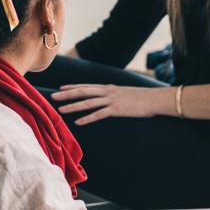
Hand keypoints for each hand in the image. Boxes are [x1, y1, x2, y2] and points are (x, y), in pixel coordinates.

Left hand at [53, 84, 172, 124]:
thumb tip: (111, 99)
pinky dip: (87, 118)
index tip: (61, 88)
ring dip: (73, 106)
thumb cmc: (144, 98)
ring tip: (61, 109)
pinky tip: (78, 122)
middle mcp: (108, 92)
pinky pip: (99, 114)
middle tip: (53, 96)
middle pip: (83, 92)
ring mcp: (111, 100)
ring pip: (87, 103)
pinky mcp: (117, 110)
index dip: (73, 87)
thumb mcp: (127, 93)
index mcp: (110, 88)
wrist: (155, 99)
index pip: (87, 86)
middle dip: (67, 94)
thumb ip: (117, 95)